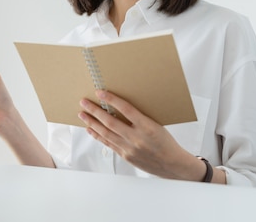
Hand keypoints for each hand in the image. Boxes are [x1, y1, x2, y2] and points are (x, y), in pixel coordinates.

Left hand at [78, 90, 211, 181]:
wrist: (172, 164)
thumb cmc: (165, 142)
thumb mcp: (156, 124)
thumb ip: (139, 117)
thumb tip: (120, 105)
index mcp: (147, 126)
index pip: (126, 109)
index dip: (111, 99)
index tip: (100, 92)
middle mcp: (136, 138)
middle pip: (110, 122)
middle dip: (95, 111)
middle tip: (84, 102)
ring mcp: (129, 148)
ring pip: (105, 133)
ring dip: (92, 122)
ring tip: (82, 114)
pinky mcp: (125, 155)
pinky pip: (108, 143)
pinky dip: (98, 135)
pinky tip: (90, 129)